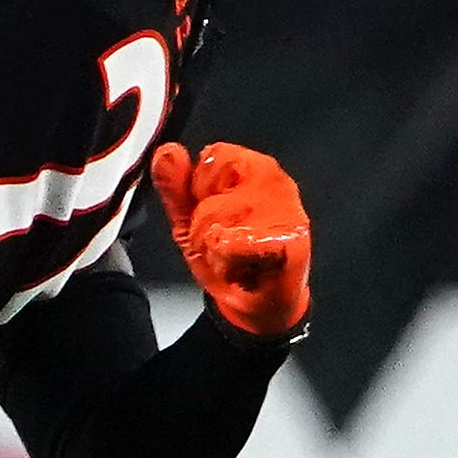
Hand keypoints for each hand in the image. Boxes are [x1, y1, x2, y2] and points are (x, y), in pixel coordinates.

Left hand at [148, 139, 311, 338]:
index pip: (215, 155)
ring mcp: (286, 210)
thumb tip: (167, 152)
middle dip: (205, 220)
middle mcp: (275, 182)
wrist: (258, 305)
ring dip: (214, 247)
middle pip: (213, 189)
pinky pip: (233, 244)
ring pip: (218, 221)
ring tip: (232, 256)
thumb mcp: (191, 218)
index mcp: (255, 167)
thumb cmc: (230, 256)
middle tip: (224, 237)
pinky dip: (227, 261)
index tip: (214, 209)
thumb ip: (176, 184)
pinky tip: (241, 268)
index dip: (202, 187)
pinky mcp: (290, 241)